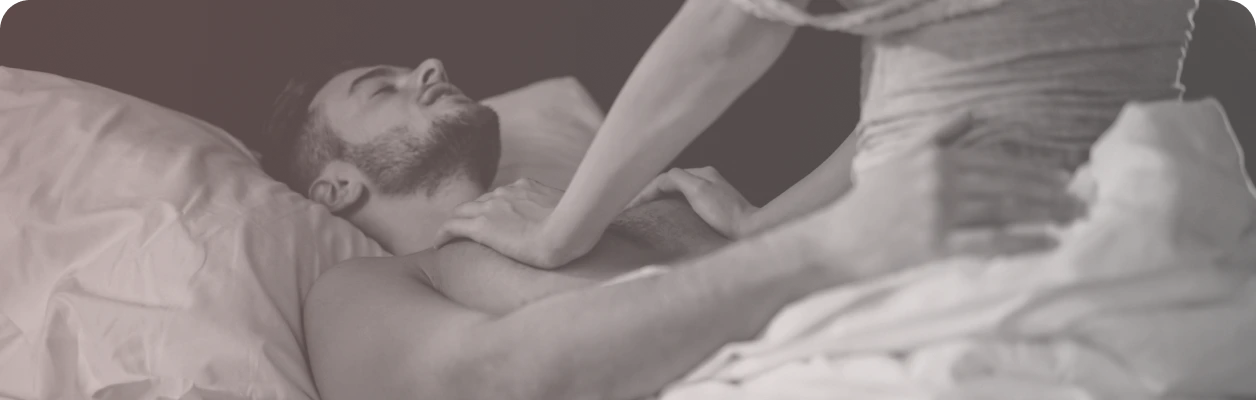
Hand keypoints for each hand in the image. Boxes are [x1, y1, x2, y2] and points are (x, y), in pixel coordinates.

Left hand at [433, 178, 588, 268]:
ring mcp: (492, 208)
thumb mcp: (575, 214)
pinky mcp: (482, 226)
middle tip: (465, 230)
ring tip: (448, 238)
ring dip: (455, 223)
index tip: (494, 221)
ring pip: (462, 211)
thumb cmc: (579, 229)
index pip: (503, 196)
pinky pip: (453, 226)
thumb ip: (566, 214)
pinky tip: (438, 245)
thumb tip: (579, 225)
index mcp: (527, 187)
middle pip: (479, 201)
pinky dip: (443, 234)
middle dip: (471, 213)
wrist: (569, 231)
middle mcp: (506, 193)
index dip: (494, 208)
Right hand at [627, 167, 759, 238]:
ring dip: (660, 203)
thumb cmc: (725, 213)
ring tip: (645, 216)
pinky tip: (667, 222)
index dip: (646, 190)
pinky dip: (672, 211)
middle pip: (671, 185)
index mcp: (703, 173)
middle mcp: (707, 181)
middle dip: (651, 194)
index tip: (630, 205)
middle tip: (632, 209)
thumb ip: (677, 179)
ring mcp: (711, 197)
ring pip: (677, 196)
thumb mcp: (698, 190)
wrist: (751, 232)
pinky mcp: (714, 213)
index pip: (666, 177)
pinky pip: (686, 207)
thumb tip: (659, 181)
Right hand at [798, 113, 1084, 278]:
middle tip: (1080, 201)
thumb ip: (937, 134)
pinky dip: (1023, 240)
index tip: (1062, 177)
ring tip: (1072, 220)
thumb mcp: (900, 158)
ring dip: (1045, 214)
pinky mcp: (935, 244)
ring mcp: (938, 212)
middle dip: (1049, 192)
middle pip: (1007, 183)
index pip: (996, 160)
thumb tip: (972, 113)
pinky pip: (990, 241)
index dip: (1033, 169)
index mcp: (933, 157)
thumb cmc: (868, 205)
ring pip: (1004, 209)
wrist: (833, 242)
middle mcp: (939, 180)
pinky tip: (1047, 242)